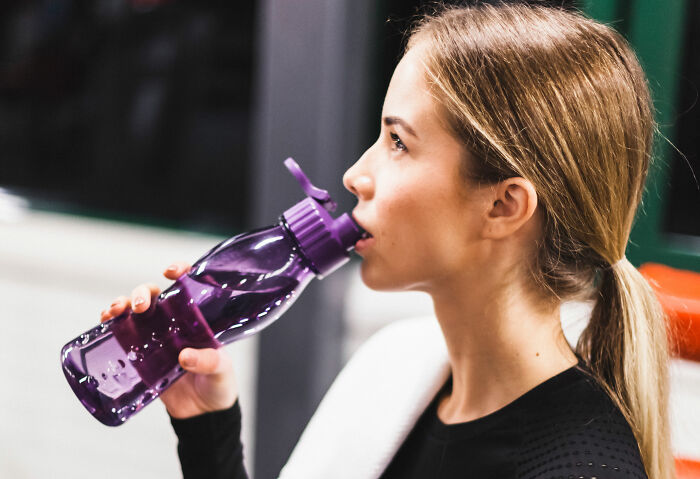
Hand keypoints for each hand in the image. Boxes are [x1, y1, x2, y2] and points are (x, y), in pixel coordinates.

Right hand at [101, 261, 237, 418]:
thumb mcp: (221, 370)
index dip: (180, 271)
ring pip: (135, 311)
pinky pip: (123, 334)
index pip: (189, 286)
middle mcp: (175, 322)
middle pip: (155, 295)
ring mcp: (155, 337)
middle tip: (141, 305)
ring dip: (122, 304)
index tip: (171, 271)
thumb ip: (208, 361)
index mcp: (198, 319)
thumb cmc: (219, 384)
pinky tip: (105, 321)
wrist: (203, 414)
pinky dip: (112, 323)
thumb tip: (185, 356)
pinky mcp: (141, 355)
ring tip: (114, 310)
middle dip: (143, 292)